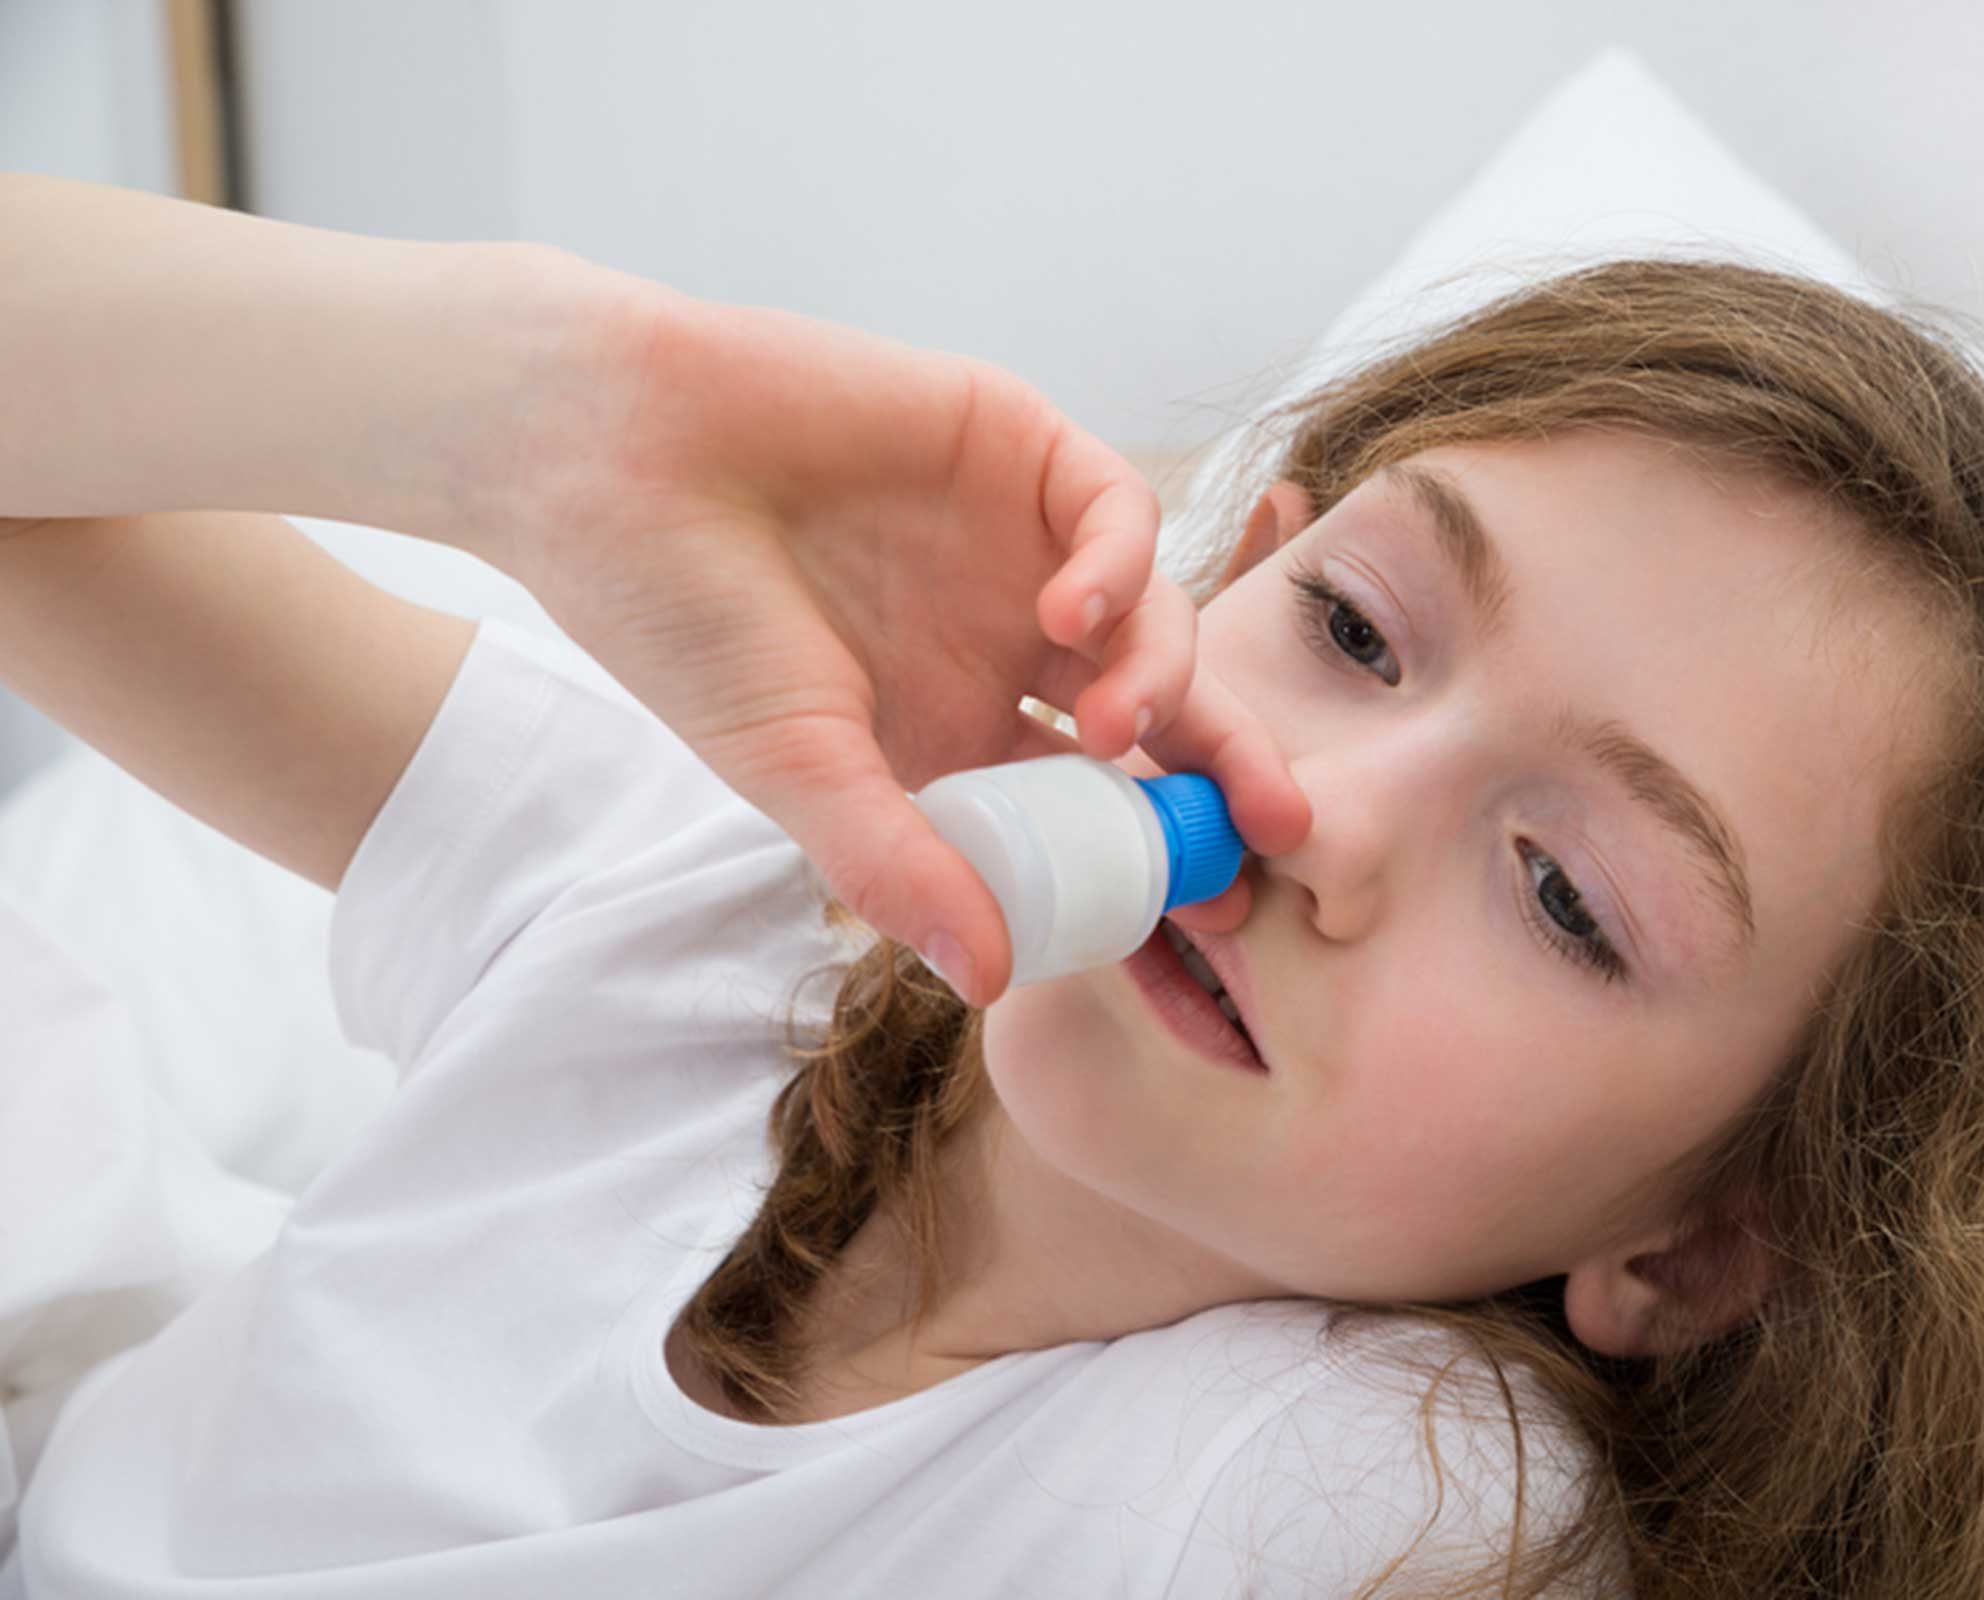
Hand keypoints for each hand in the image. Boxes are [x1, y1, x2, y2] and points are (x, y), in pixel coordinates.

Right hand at [485, 282, 1310, 1004]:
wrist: (600, 460)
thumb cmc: (677, 617)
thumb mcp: (792, 767)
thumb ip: (898, 865)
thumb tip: (990, 982)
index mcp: (956, 735)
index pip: (1092, 814)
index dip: (1158, 865)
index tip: (1211, 931)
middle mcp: (1003, 648)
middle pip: (1157, 721)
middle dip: (1224, 776)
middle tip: (1275, 837)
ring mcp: (1016, 549)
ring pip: (1155, 621)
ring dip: (1160, 680)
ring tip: (1112, 727)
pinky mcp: (1014, 449)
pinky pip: (1115, 510)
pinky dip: (1117, 565)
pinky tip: (1069, 616)